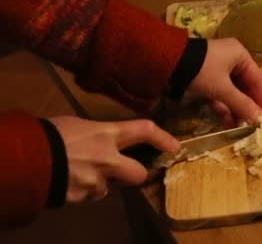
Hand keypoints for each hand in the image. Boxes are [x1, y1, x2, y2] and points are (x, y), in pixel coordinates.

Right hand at [49, 116, 179, 202]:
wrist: (25, 159)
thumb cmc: (48, 134)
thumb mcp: (76, 125)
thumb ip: (95, 134)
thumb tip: (98, 139)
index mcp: (106, 134)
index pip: (143, 131)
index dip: (162, 138)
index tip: (175, 145)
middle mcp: (108, 159)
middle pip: (138, 173)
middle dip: (135, 174)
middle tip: (125, 170)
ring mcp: (96, 181)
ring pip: (107, 187)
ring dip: (98, 182)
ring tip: (77, 171)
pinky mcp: (81, 197)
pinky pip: (87, 195)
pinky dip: (80, 190)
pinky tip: (66, 181)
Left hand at [186, 38, 261, 124]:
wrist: (165, 62)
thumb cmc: (200, 70)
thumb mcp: (222, 88)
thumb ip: (242, 104)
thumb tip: (260, 120)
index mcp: (240, 55)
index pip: (258, 80)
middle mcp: (232, 59)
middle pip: (246, 87)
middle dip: (250, 106)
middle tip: (257, 124)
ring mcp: (218, 68)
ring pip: (233, 92)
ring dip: (236, 109)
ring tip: (241, 127)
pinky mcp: (206, 78)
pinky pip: (220, 94)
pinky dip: (224, 107)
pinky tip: (227, 121)